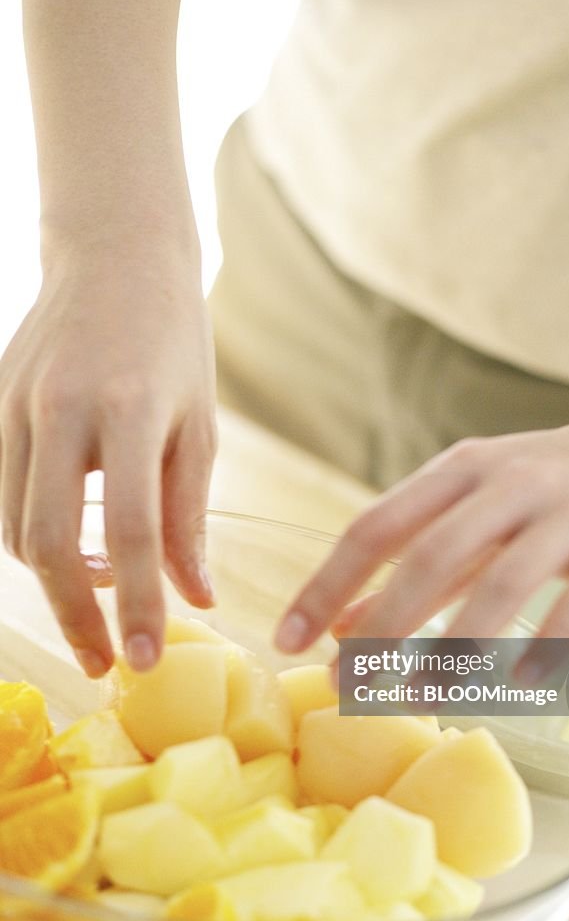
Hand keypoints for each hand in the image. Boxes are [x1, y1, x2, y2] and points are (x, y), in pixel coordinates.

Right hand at [0, 239, 216, 676]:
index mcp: (124, 408)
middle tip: (107, 662)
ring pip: (11, 526)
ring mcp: (12, 405)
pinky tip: (76, 550)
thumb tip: (197, 597)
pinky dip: (33, 539)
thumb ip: (189, 514)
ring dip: (52, 582)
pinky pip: (3, 495)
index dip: (137, 604)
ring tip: (101, 606)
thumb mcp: (197, 426)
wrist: (115, 258)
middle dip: (73, 617)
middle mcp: (58, 409)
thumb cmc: (173, 344)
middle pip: (43, 542)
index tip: (145, 659)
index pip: (128, 530)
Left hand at [275, 403, 568, 662]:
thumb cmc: (554, 486)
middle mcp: (512, 483)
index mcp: (463, 470)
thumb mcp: (477, 509)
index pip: (378, 526)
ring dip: (454, 648)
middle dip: (381, 627)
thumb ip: (414, 564)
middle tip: (346, 686)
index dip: (328, 584)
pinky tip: (518, 682)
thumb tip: (340, 624)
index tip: (288, 639)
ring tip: (418, 698)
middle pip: (432, 556)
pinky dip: (548, 645)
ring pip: (504, 583)